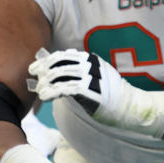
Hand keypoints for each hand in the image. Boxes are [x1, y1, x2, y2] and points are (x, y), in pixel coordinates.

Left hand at [28, 48, 163, 137]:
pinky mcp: (93, 92)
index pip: (62, 55)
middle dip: (43, 71)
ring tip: (39, 91)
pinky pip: (67, 89)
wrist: (129, 107)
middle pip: (60, 64)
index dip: (46, 61)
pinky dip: (52, 92)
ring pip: (62, 76)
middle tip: (34, 79)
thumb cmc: (107, 94)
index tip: (34, 68)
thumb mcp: (91, 77)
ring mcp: (93, 78)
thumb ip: (75, 71)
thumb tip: (50, 68)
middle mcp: (91, 65)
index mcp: (89, 59)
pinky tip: (44, 96)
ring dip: (46, 83)